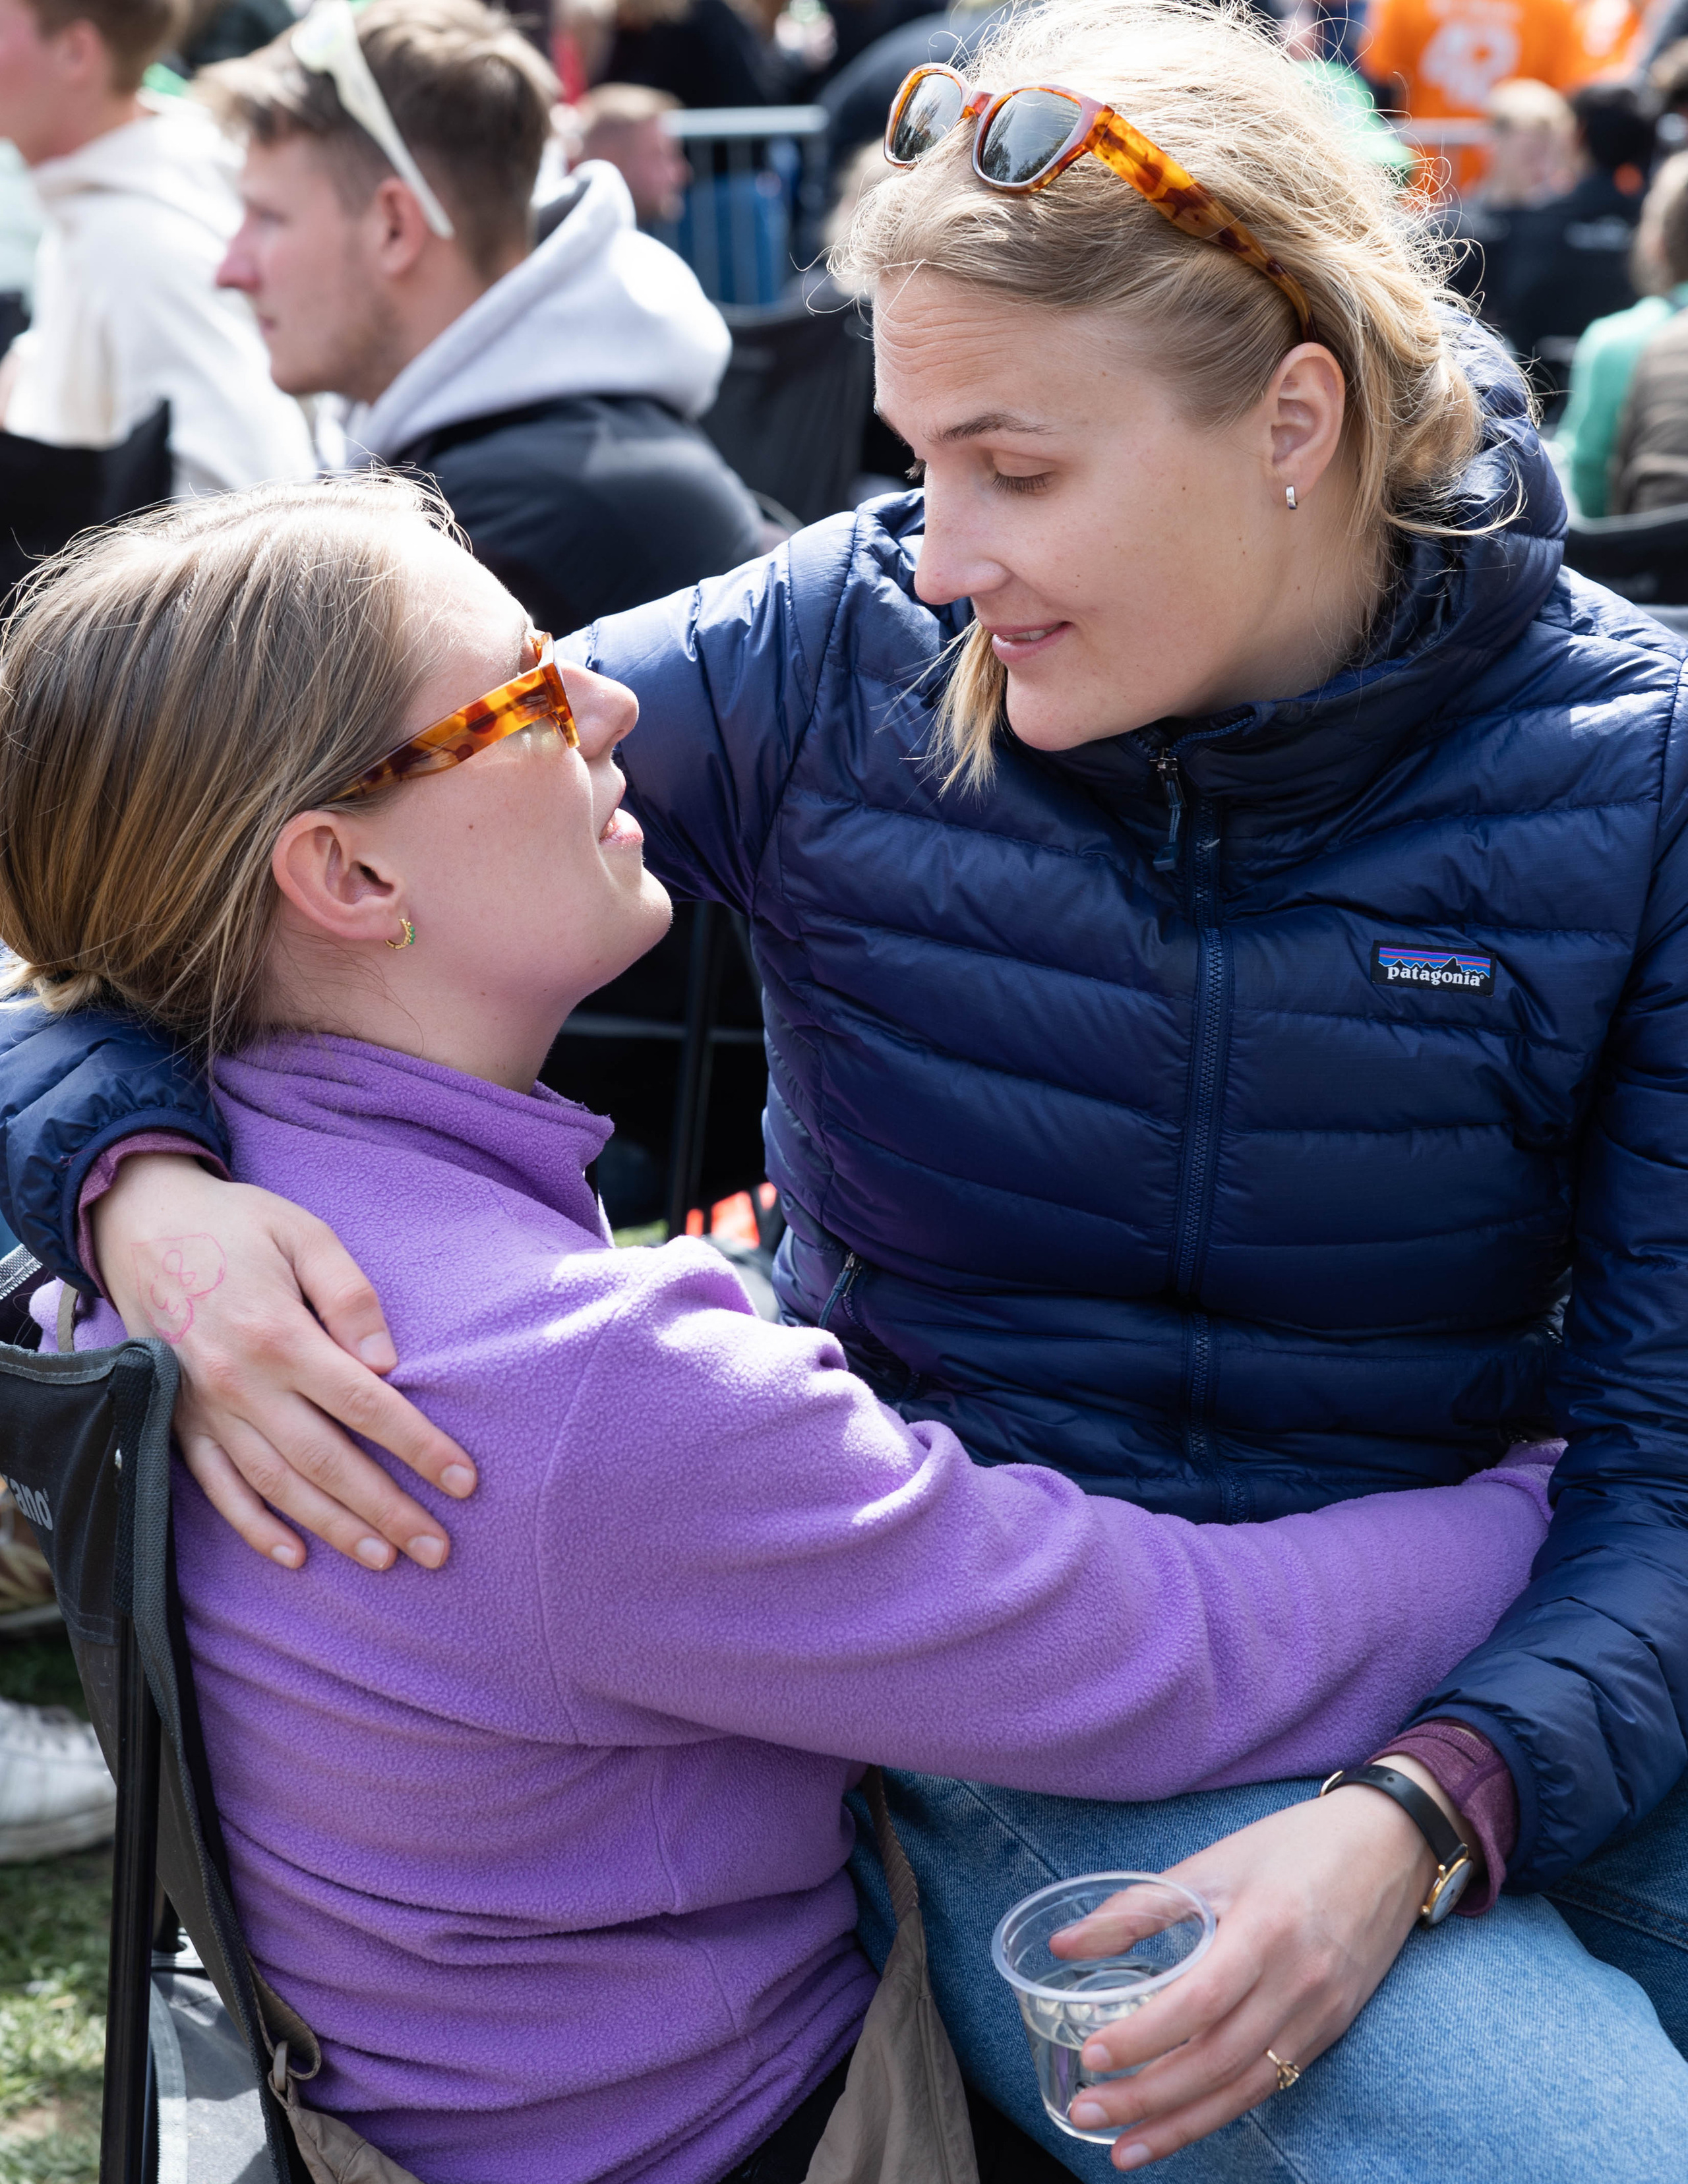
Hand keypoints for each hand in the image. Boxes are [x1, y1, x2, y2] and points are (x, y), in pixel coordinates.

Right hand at [92, 1154, 475, 1569]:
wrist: (140, 1223)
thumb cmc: (237, 1225)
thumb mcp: (304, 1234)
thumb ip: (350, 1295)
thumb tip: (388, 1363)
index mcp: (279, 1335)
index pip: (365, 1406)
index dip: (417, 1447)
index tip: (462, 1481)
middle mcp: (240, 1384)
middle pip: (327, 1461)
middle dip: (387, 1510)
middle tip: (437, 1549)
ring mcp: (205, 1410)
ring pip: (278, 1486)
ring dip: (333, 1528)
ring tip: (384, 1559)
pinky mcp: (179, 1421)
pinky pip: (216, 1486)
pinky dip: (253, 1526)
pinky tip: (293, 1556)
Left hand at [1046, 1773, 1444, 2167]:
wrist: (1391, 1848)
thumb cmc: (1294, 1847)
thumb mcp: (1214, 1862)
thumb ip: (1139, 1907)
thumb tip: (1064, 1945)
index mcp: (1265, 1930)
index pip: (1198, 2002)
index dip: (1143, 2036)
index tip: (1092, 2055)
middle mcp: (1297, 1983)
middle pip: (1216, 2060)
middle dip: (1147, 2097)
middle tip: (1086, 2110)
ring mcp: (1318, 2015)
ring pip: (1242, 2088)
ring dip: (1179, 2125)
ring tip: (1123, 2149)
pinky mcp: (1327, 2032)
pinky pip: (1268, 2083)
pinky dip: (1219, 2111)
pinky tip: (1178, 2126)